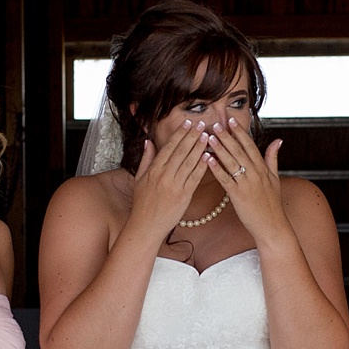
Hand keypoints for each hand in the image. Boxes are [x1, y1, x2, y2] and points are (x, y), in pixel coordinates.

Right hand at [127, 122, 209, 237]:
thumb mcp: (139, 179)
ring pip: (190, 162)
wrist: (146, 225)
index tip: (188, 123)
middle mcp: (165, 175)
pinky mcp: (185, 196)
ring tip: (207, 136)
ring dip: (199, 148)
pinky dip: (202, 166)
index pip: (169, 147)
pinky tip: (209, 157)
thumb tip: (148, 142)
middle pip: (181, 151)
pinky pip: (195, 178)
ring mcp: (175, 185)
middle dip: (192, 136)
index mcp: (154, 170)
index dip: (180, 134)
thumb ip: (146, 159)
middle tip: (201, 123)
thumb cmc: (142, 203)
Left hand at [203, 118, 287, 242]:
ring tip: (209, 137)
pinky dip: (216, 168)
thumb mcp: (275, 178)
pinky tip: (207, 159)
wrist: (272, 226)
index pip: (250, 145)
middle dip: (227, 136)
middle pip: (239, 150)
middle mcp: (255, 173)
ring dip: (219, 148)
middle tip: (215, 124)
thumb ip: (273, 158)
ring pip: (231, 162)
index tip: (230, 120)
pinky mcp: (238, 196)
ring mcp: (247, 184)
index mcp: (263, 168)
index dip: (240, 132)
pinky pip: (225, 179)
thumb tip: (278, 140)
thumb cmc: (272, 204)